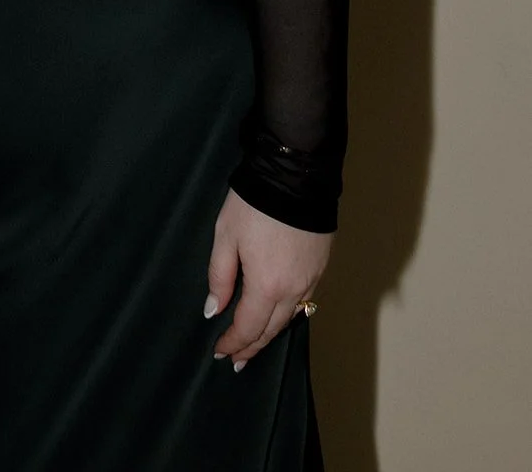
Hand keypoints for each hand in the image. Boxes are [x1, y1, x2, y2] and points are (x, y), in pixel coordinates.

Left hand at [205, 188, 331, 369]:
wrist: (295, 175)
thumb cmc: (253, 204)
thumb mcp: (225, 236)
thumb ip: (219, 277)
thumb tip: (213, 310)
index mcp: (267, 285)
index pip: (248, 327)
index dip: (233, 343)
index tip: (220, 353)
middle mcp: (293, 290)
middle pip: (271, 329)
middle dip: (252, 346)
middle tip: (237, 360)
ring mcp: (311, 279)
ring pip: (290, 318)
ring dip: (270, 333)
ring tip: (255, 344)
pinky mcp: (320, 266)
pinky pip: (303, 301)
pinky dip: (288, 314)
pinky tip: (278, 314)